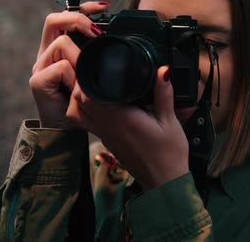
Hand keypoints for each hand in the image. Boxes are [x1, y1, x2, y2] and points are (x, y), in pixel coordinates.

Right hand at [29, 0, 109, 128]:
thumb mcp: (99, 75)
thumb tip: (126, 40)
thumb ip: (104, 58)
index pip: (65, 16)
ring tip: (91, 70)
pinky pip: (60, 67)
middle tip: (99, 31)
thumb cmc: (87, 104)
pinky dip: (74, 75)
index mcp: (60, 49)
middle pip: (54, 20)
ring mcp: (41, 67)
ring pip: (60, 42)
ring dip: (81, 55)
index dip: (84, 8)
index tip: (106, 6)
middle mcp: (47, 54)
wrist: (70, 132)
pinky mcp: (38, 82)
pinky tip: (81, 87)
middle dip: (78, 19)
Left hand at [67, 66, 189, 190]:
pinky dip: (88, 110)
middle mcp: (107, 127)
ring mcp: (105, 136)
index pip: (89, 96)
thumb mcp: (170, 120)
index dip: (88, 79)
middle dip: (82, 84)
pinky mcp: (108, 141)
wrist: (164, 181)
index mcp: (121, 120)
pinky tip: (103, 103)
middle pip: (79, 103)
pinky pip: (88, 122)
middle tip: (97, 72)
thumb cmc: (169, 153)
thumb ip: (164, 94)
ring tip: (97, 86)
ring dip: (81, 99)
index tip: (97, 67)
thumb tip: (163, 70)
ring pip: (79, 114)